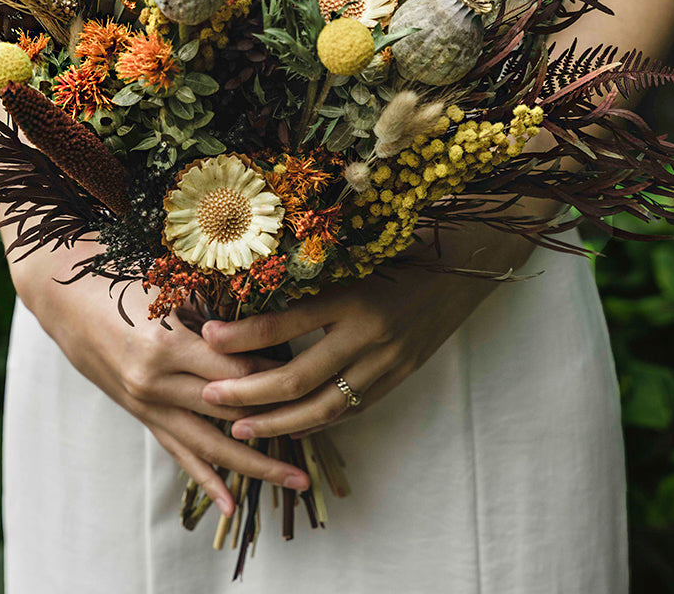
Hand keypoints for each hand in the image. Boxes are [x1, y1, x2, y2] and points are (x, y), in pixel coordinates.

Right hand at [15, 244, 311, 515]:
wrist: (65, 298)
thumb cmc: (121, 281)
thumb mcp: (168, 289)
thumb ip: (212, 314)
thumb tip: (266, 329)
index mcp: (168, 344)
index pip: (237, 371)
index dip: (275, 375)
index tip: (309, 376)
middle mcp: (157, 382)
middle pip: (230, 412)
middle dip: (277, 426)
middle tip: (320, 439)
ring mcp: (146, 403)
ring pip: (209, 443)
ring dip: (253, 464)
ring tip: (294, 480)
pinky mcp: (140, 413)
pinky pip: (178, 450)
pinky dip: (205, 477)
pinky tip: (231, 503)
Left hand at [200, 228, 534, 439]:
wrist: (466, 266)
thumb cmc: (403, 246)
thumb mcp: (358, 251)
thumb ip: (314, 273)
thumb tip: (254, 283)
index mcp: (355, 295)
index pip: (287, 323)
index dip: (244, 335)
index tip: (207, 338)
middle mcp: (370, 336)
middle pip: (299, 379)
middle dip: (249, 393)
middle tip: (210, 397)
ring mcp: (387, 364)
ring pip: (324, 408)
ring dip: (277, 422)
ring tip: (238, 427)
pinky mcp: (398, 380)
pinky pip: (350, 411)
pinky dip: (314, 422)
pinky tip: (285, 426)